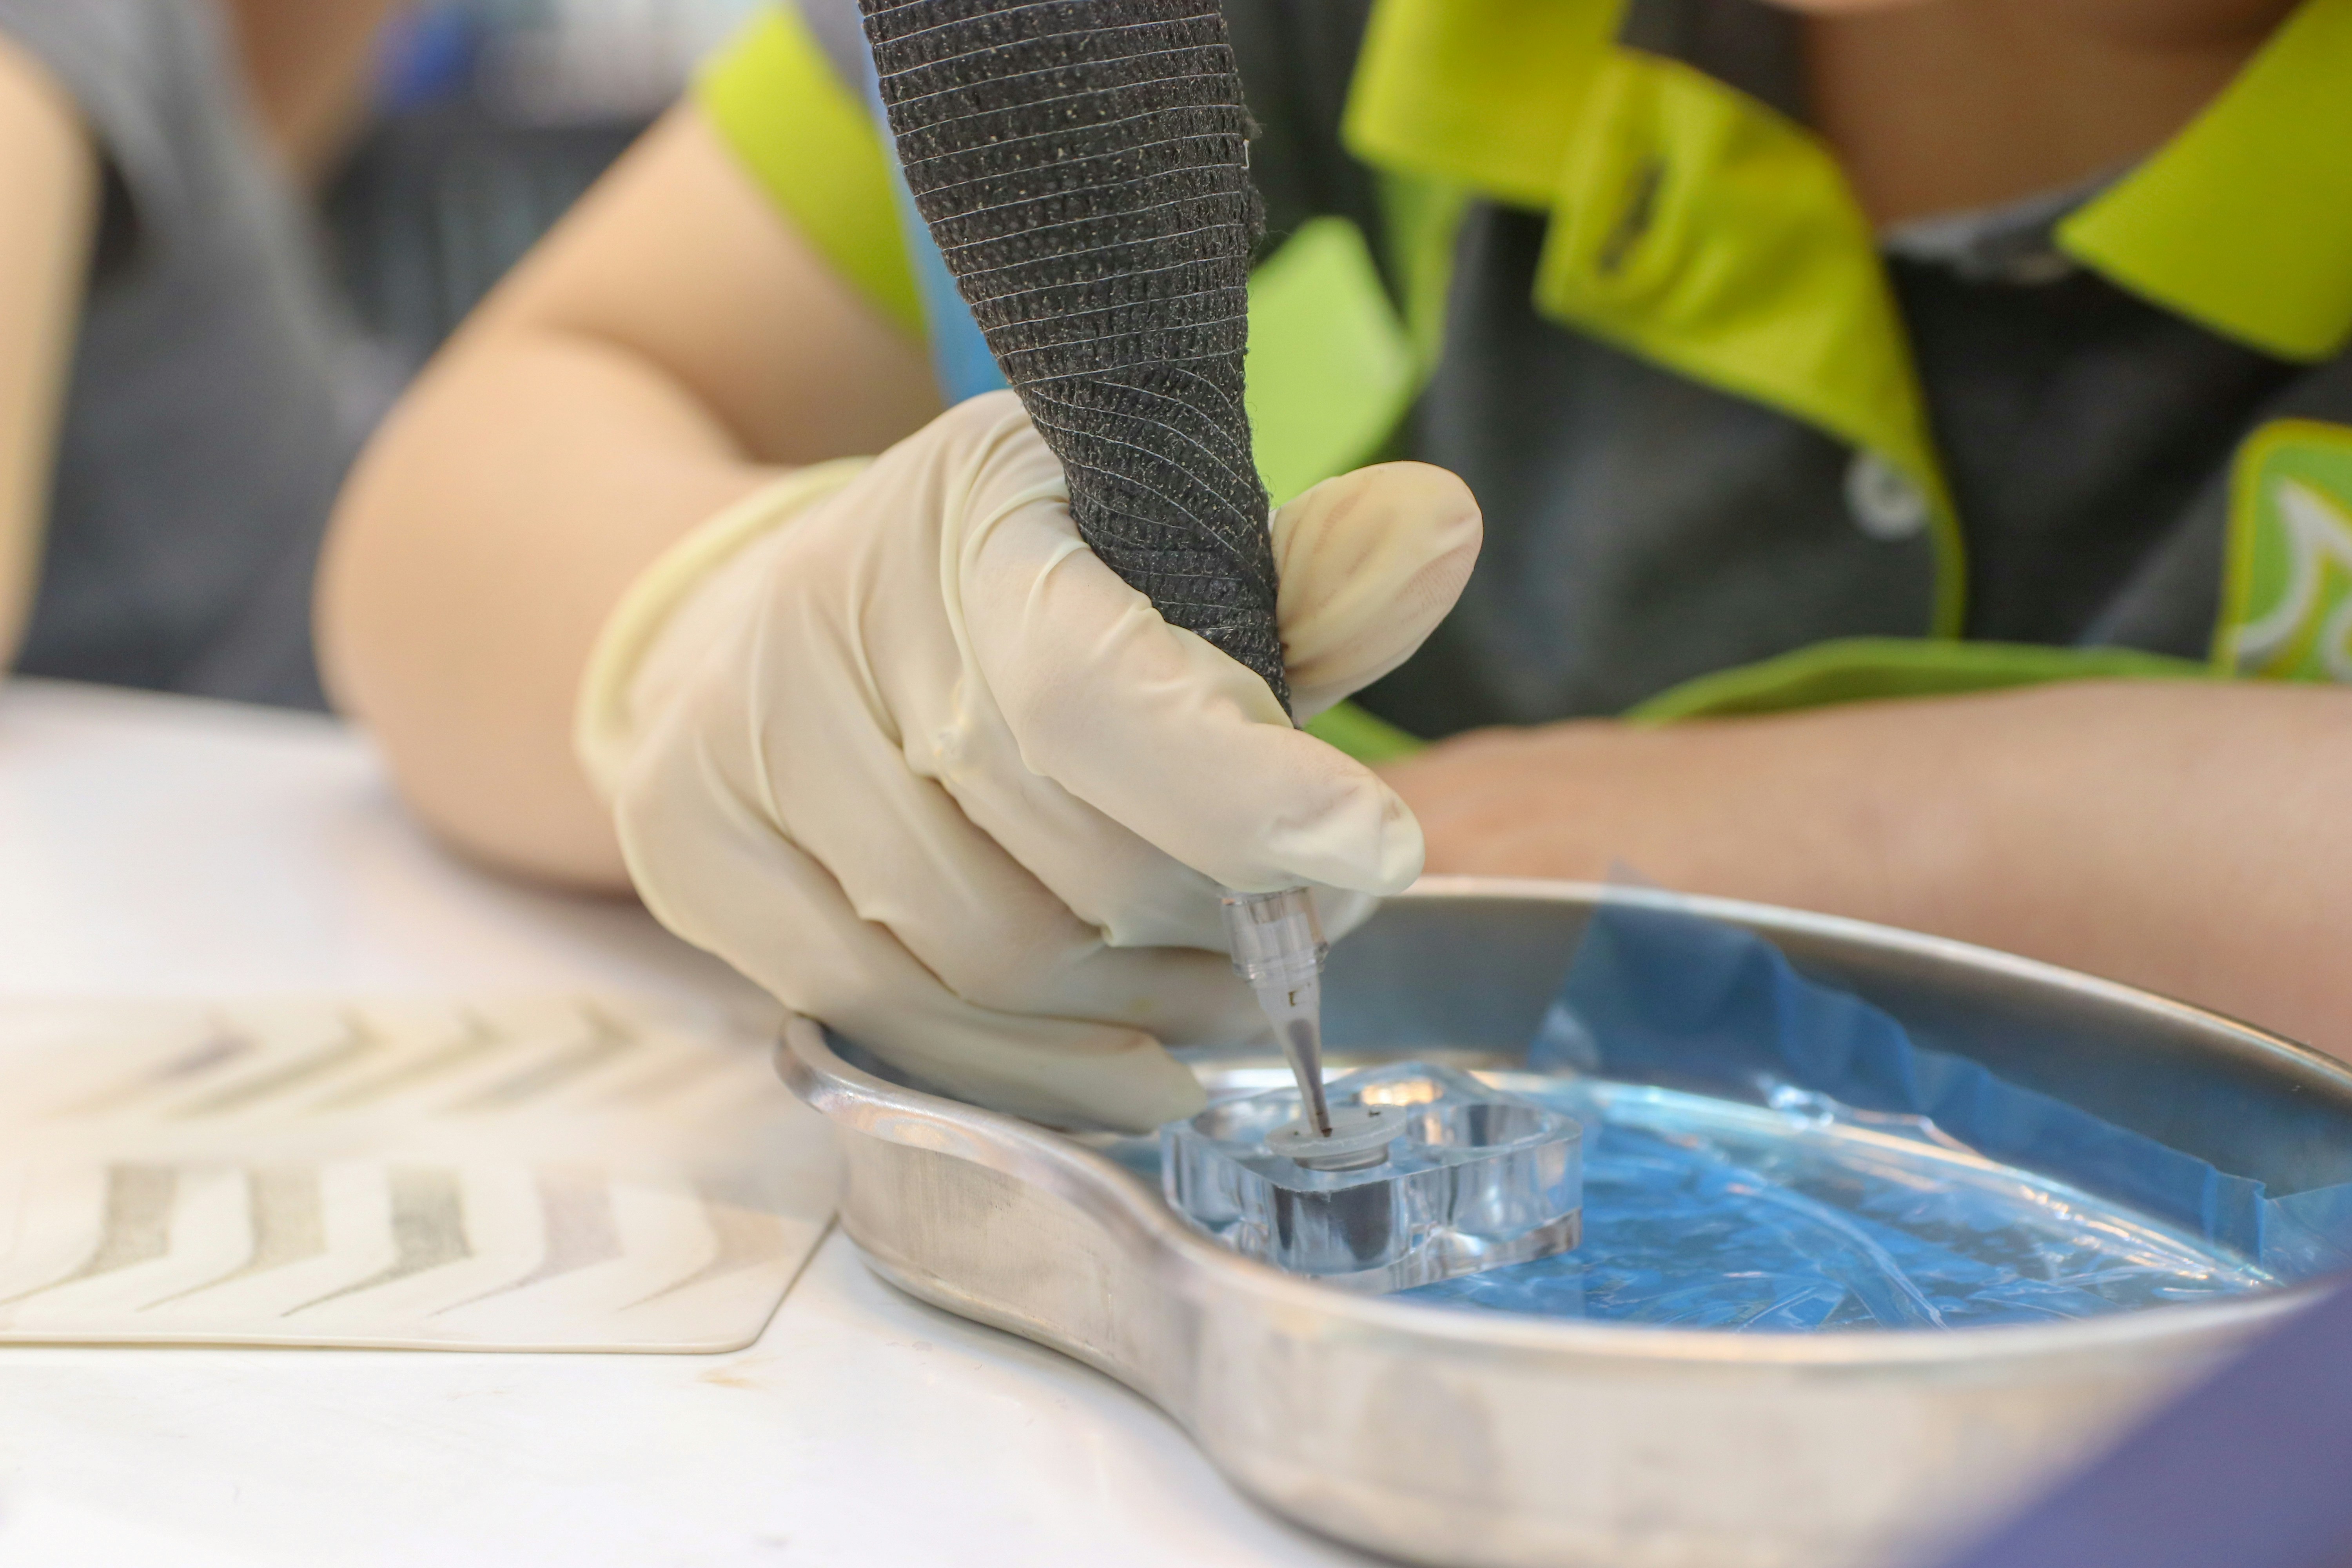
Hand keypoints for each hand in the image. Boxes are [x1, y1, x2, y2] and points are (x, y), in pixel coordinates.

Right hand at [582, 392, 1479, 1129]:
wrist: (768, 616)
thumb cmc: (1004, 591)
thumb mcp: (1153, 551)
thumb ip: (1301, 583)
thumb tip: (1443, 530)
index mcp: (972, 514)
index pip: (1099, 687)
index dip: (1243, 787)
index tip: (1379, 854)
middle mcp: (830, 614)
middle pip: (1066, 856)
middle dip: (1215, 916)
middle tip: (1300, 927)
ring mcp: (739, 739)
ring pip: (990, 961)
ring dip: (1139, 1005)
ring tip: (1218, 989)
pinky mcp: (692, 852)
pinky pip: (892, 1016)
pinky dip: (1032, 1059)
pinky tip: (1122, 1051)